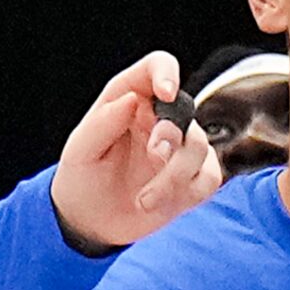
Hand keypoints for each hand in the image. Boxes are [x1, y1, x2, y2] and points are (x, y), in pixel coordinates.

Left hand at [49, 51, 223, 249]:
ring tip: (142, 200)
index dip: (166, 73)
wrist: (89, 222)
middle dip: (171, 136)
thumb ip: (103, 123)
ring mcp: (180, 147)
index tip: (166, 93)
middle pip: (184, 110)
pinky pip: (209, 177)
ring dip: (173, 177)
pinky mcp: (194, 176)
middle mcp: (159, 118)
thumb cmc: (82, 178)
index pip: (156, 67)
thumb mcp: (80, 151)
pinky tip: (156, 204)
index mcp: (129, 100)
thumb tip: (133, 99)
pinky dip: (185, 193)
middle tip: (152, 156)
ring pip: (199, 148)